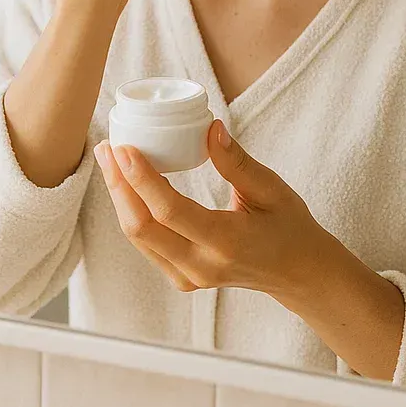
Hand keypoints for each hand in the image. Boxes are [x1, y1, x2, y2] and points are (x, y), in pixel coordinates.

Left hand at [93, 120, 329, 297]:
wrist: (297, 271)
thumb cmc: (288, 225)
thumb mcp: (272, 188)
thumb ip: (238, 162)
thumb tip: (210, 128)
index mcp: (227, 242)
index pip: (171, 212)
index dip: (142, 179)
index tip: (124, 148)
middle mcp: (201, 266)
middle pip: (142, 228)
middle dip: (119, 185)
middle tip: (108, 147)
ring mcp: (189, 277)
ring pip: (139, 238)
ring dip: (120, 197)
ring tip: (110, 159)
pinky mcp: (182, 278)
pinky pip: (147, 244)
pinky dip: (133, 212)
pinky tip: (127, 185)